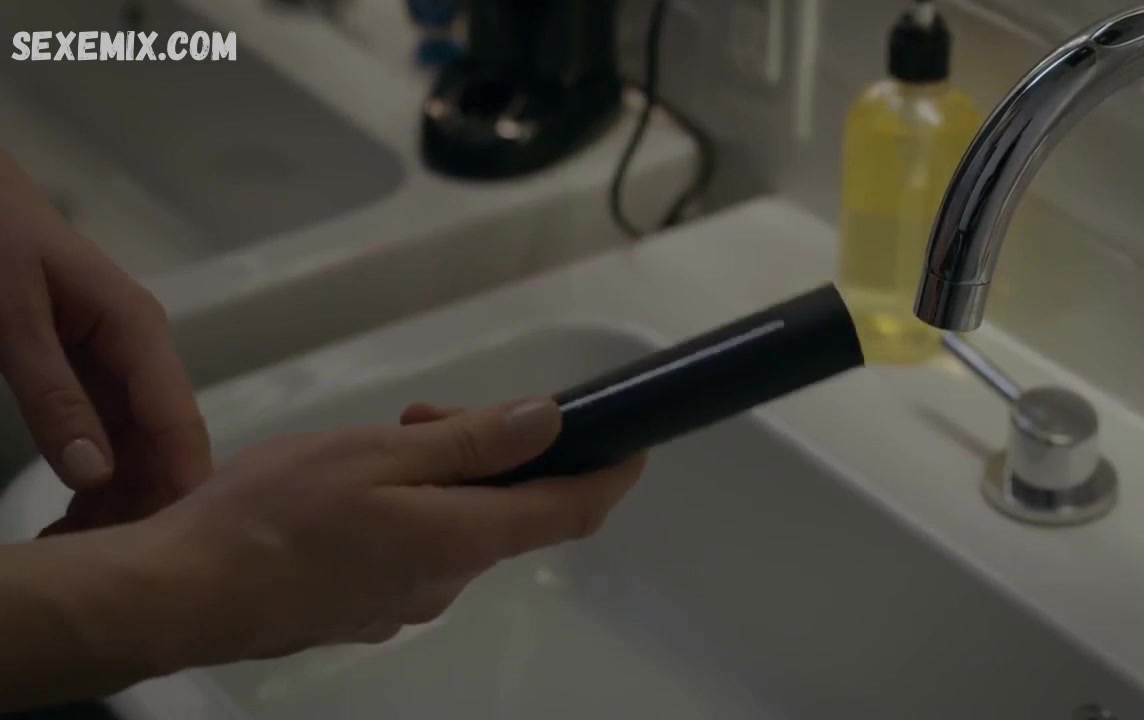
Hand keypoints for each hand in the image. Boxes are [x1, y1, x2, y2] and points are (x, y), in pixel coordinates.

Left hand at [0, 152, 210, 529]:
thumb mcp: (12, 317)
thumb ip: (52, 394)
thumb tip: (94, 476)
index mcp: (139, 332)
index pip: (179, 422)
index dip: (183, 485)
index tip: (176, 549)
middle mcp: (143, 352)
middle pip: (167, 442)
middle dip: (150, 503)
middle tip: (112, 566)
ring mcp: (121, 364)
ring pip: (141, 445)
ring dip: (124, 497)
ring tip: (87, 550)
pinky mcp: (94, 373)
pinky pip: (111, 435)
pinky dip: (100, 478)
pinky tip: (79, 515)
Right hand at [126, 396, 643, 668]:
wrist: (184, 593)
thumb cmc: (276, 513)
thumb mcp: (380, 454)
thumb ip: (473, 442)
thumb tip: (549, 423)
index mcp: (462, 539)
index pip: (571, 512)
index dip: (609, 474)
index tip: (628, 439)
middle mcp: (448, 580)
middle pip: (509, 511)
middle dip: (493, 454)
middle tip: (429, 413)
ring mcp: (406, 602)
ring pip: (458, 526)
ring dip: (446, 477)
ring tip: (385, 439)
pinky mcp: (368, 608)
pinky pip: (418, 550)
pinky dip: (414, 508)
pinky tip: (358, 487)